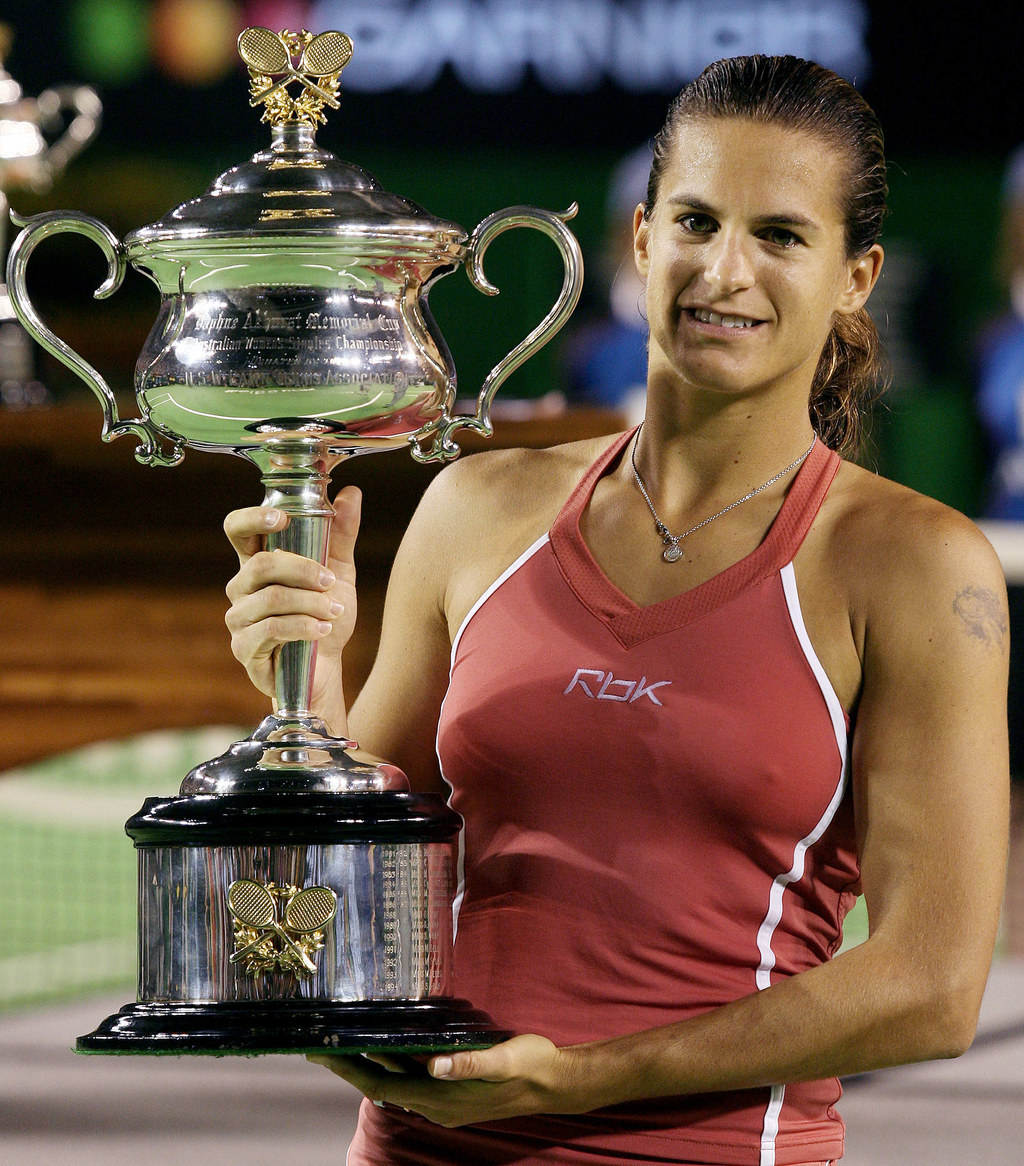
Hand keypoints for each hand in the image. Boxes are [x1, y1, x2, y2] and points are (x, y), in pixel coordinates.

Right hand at [223, 485, 360, 708]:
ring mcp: (239, 617)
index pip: (237, 529)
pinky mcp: (244, 647)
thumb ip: (341, 534)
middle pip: (261, 564)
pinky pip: (270, 629)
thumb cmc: (325, 614)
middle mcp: (241, 586)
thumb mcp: (339, 571)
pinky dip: (302, 627)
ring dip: (309, 603)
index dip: (253, 518)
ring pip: (270, 598)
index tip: (282, 519)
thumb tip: (350, 493)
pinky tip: (322, 630)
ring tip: (334, 612)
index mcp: (258, 561)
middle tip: (330, 580)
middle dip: (302, 570)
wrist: (326, 665)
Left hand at [307, 1034, 585, 1127]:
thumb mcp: (505, 1058)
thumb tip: (435, 1065)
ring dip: (365, 1066)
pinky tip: (385, 1050)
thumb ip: (470, 1063)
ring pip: (392, 1084)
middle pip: (380, 1086)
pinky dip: (389, 1066)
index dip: (350, 1071)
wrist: (555, 1083)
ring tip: (342, 1042)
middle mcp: (436, 1104)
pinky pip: (409, 1082)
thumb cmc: (531, 1065)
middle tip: (318, 1042)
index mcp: (443, 1098)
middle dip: (347, 1066)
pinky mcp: (450, 1092)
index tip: (323, 1052)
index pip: (382, 1086)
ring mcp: (443, 1101)